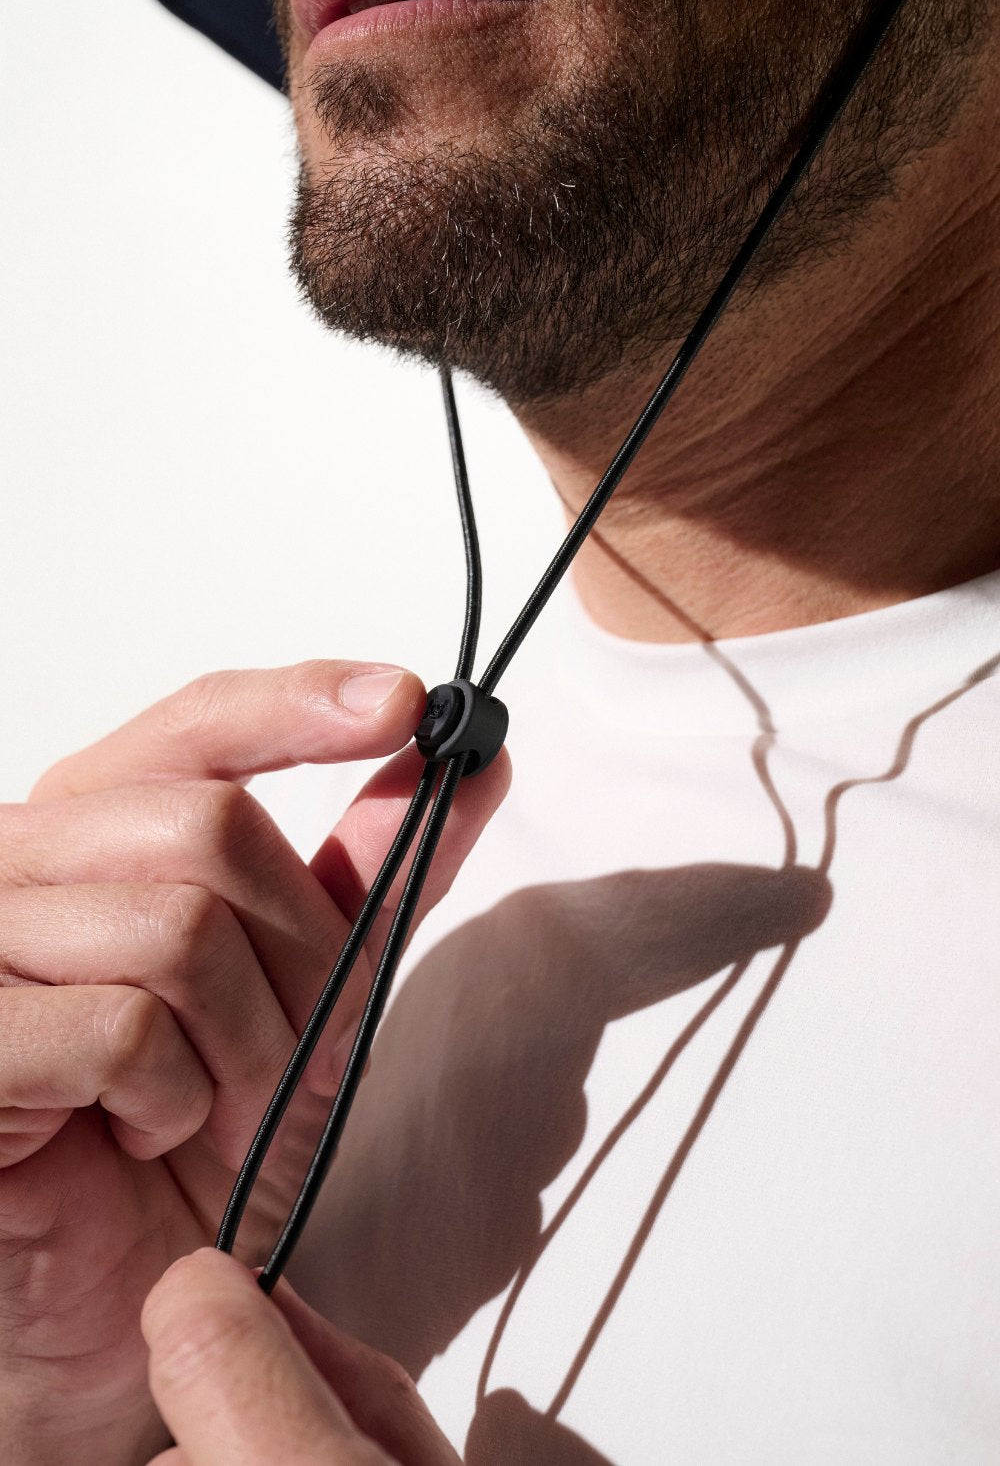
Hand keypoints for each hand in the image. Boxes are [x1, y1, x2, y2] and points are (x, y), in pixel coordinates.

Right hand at [0, 663, 509, 1464]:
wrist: (123, 1293)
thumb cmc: (202, 1135)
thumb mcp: (316, 987)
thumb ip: (373, 872)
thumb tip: (472, 762)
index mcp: (93, 827)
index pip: (197, 724)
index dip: (303, 703)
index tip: (410, 704)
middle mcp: (15, 860)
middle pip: (210, 828)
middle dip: (299, 957)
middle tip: (297, 1056)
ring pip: (177, 929)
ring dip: (247, 1046)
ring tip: (216, 1109)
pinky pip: (121, 1031)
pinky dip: (173, 1102)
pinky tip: (142, 1139)